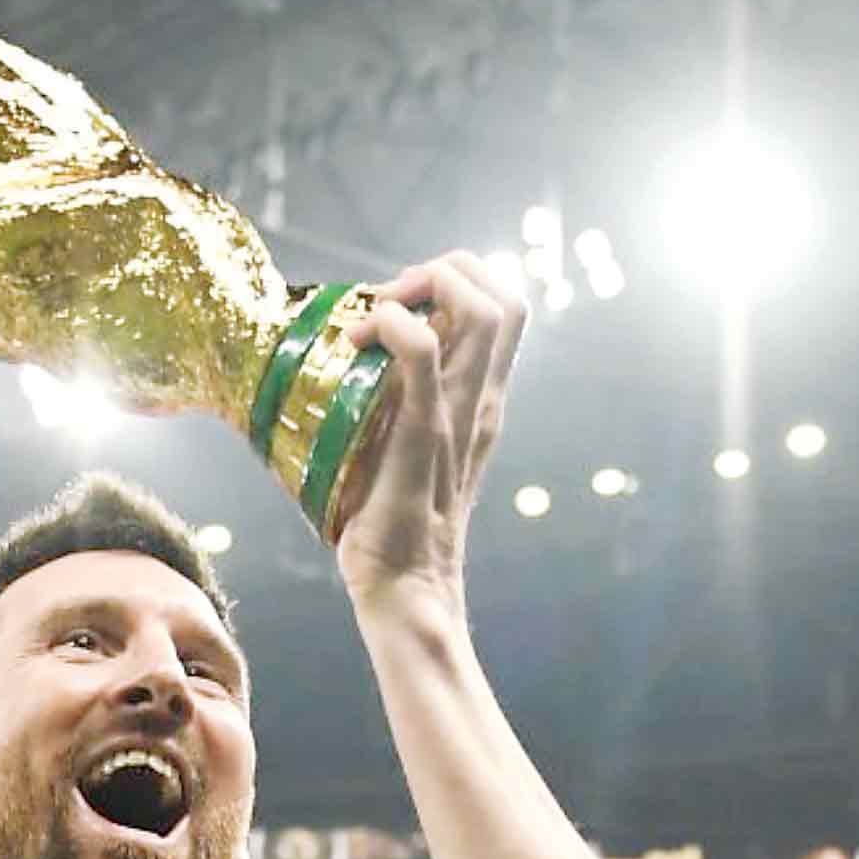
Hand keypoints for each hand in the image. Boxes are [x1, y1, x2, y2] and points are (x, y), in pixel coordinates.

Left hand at [317, 251, 523, 603]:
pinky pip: (422, 349)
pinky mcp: (425, 432)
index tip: (401, 302)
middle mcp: (484, 400)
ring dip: (420, 287)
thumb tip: (353, 371)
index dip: (457, 279)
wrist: (405, 587)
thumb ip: (400, 408)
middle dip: (443, 270)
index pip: (506, 307)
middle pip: (504, 294)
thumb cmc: (392, 522)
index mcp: (485, 400)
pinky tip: (354, 344)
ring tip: (374, 316)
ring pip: (480, 309)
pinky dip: (388, 323)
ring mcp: (461, 414)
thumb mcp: (404, 447)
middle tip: (388, 302)